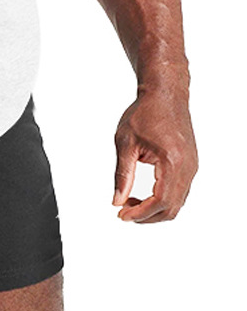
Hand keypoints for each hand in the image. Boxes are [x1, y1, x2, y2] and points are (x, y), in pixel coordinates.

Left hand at [112, 88, 197, 222]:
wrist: (165, 95)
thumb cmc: (144, 114)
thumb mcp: (125, 142)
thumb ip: (122, 174)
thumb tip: (117, 201)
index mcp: (172, 162)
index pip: (161, 201)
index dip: (141, 213)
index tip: (122, 215)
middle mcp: (188, 168)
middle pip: (171, 208)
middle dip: (147, 216)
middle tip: (124, 212)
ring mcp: (193, 168)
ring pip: (177, 202)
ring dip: (155, 209)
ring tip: (130, 202)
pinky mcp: (191, 165)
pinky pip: (180, 192)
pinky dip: (163, 199)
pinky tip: (144, 194)